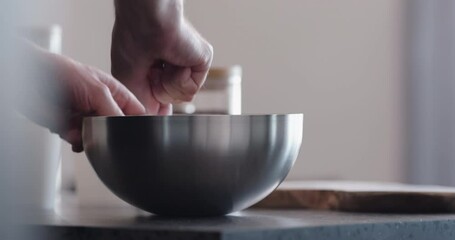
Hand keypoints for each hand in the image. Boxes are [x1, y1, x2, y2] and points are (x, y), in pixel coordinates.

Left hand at [21, 47, 144, 151]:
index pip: (137, 113)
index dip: (141, 124)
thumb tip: (125, 131)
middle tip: (105, 132)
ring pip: (101, 139)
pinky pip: (82, 143)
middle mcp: (102, 107)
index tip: (140, 135)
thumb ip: (115, 112)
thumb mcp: (98, 90)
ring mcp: (87, 119)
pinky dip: (77, 142)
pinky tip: (71, 133)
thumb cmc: (62, 71)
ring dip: (93, 138)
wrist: (29, 79)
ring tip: (82, 128)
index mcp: (115, 94)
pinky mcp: (71, 130)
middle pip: (118, 130)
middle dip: (114, 134)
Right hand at [111, 0, 212, 113]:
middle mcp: (174, 70)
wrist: (145, 23)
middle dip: (158, 95)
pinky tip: (172, 61)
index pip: (161, 102)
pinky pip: (191, 90)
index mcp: (156, 72)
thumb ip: (143, 106)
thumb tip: (152, 124)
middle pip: (171, 103)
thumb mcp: (131, 83)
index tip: (150, 107)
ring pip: (181, 99)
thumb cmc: (132, 41)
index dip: (155, 108)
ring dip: (165, 85)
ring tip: (160, 64)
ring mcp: (189, 67)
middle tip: (150, 73)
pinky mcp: (202, 63)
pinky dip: (177, 79)